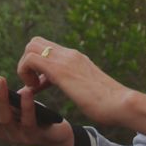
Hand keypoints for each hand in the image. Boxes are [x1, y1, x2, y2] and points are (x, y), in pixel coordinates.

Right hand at [0, 71, 74, 145]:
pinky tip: (26, 92)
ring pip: (3, 116)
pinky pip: (28, 120)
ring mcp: (15, 134)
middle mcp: (0, 128)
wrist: (57, 137)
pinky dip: (26, 106)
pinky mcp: (33, 135)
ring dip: (0, 98)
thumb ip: (4, 95)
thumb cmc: (33, 114)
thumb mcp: (15, 103)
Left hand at [18, 37, 145, 141]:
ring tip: (34, 87)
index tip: (40, 84)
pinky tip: (35, 89)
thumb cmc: (108, 102)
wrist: (121, 103)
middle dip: (27, 62)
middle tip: (34, 84)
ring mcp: (65, 59)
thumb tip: (78, 88)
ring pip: (30, 46)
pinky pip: (30, 60)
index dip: (38, 64)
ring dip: (25, 67)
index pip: (48, 47)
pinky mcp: (60, 70)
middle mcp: (70, 54)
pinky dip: (25, 73)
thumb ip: (80, 83)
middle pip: (35, 42)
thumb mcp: (89, 87)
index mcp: (76, 58)